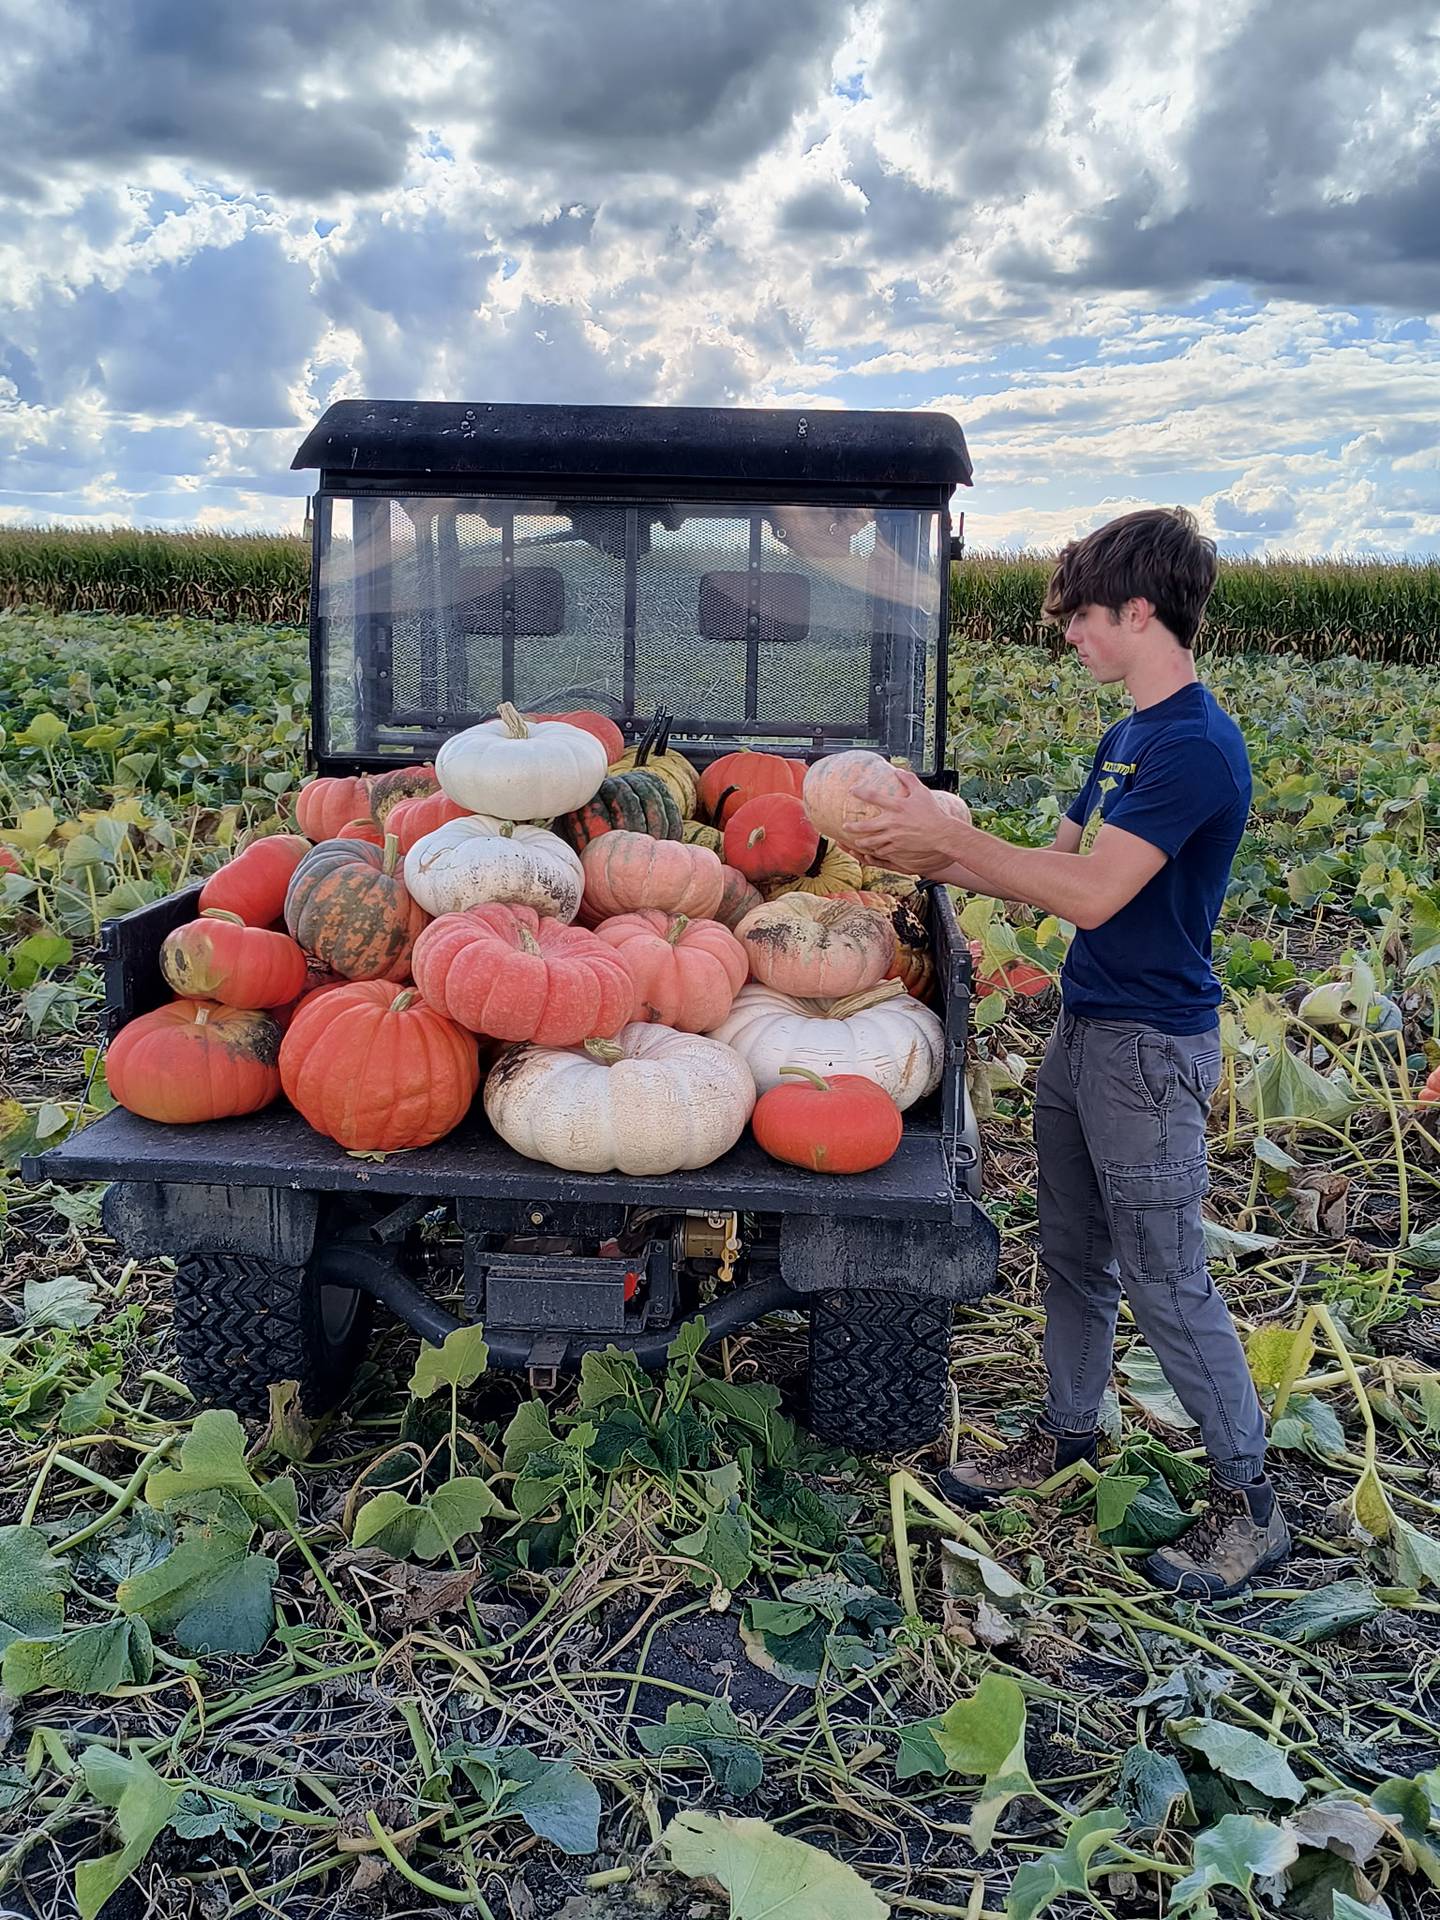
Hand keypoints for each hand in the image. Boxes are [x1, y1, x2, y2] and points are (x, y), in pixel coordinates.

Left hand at [843, 768, 965, 876]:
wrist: (942, 834)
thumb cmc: (933, 812)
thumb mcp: (922, 792)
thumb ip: (909, 780)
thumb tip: (899, 771)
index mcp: (897, 806)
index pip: (874, 797)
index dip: (860, 792)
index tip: (852, 790)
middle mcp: (892, 821)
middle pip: (865, 826)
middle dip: (852, 827)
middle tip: (845, 826)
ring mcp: (894, 836)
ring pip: (871, 841)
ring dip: (861, 842)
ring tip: (856, 842)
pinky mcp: (898, 847)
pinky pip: (882, 850)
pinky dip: (876, 851)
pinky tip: (872, 851)